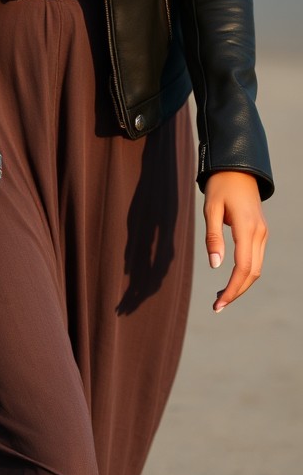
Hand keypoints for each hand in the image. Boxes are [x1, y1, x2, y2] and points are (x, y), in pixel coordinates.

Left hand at [203, 171, 267, 311]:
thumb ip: (213, 237)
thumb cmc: (221, 186)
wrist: (237, 168)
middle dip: (236, 292)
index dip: (232, 289)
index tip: (218, 303)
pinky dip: (245, 273)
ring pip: (256, 268)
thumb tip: (215, 266)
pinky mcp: (260, 232)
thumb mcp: (211, 208)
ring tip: (220, 297)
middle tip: (217, 306)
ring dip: (241, 285)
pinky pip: (256, 259)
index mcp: (247, 228)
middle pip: (252, 273)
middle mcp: (259, 234)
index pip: (243, 268)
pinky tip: (231, 280)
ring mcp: (262, 233)